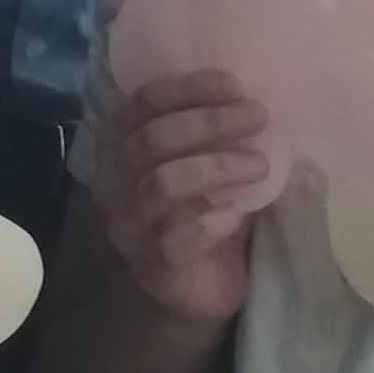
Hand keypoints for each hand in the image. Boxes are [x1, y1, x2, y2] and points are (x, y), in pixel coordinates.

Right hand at [92, 71, 272, 324]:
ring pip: (162, 185)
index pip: (141, 105)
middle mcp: (114, 183)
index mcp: (122, 146)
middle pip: (151, 140)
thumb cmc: (206, 210)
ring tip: (259, 166)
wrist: (199, 287)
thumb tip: (254, 95)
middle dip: (209, 122)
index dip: (186, 89)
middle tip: (258, 116)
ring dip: (217, 168)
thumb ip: (217, 132)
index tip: (235, 85)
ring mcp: (128, 227)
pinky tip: (236, 214)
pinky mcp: (150, 267)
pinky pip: (174, 241)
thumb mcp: (209, 162)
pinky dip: (209, 223)